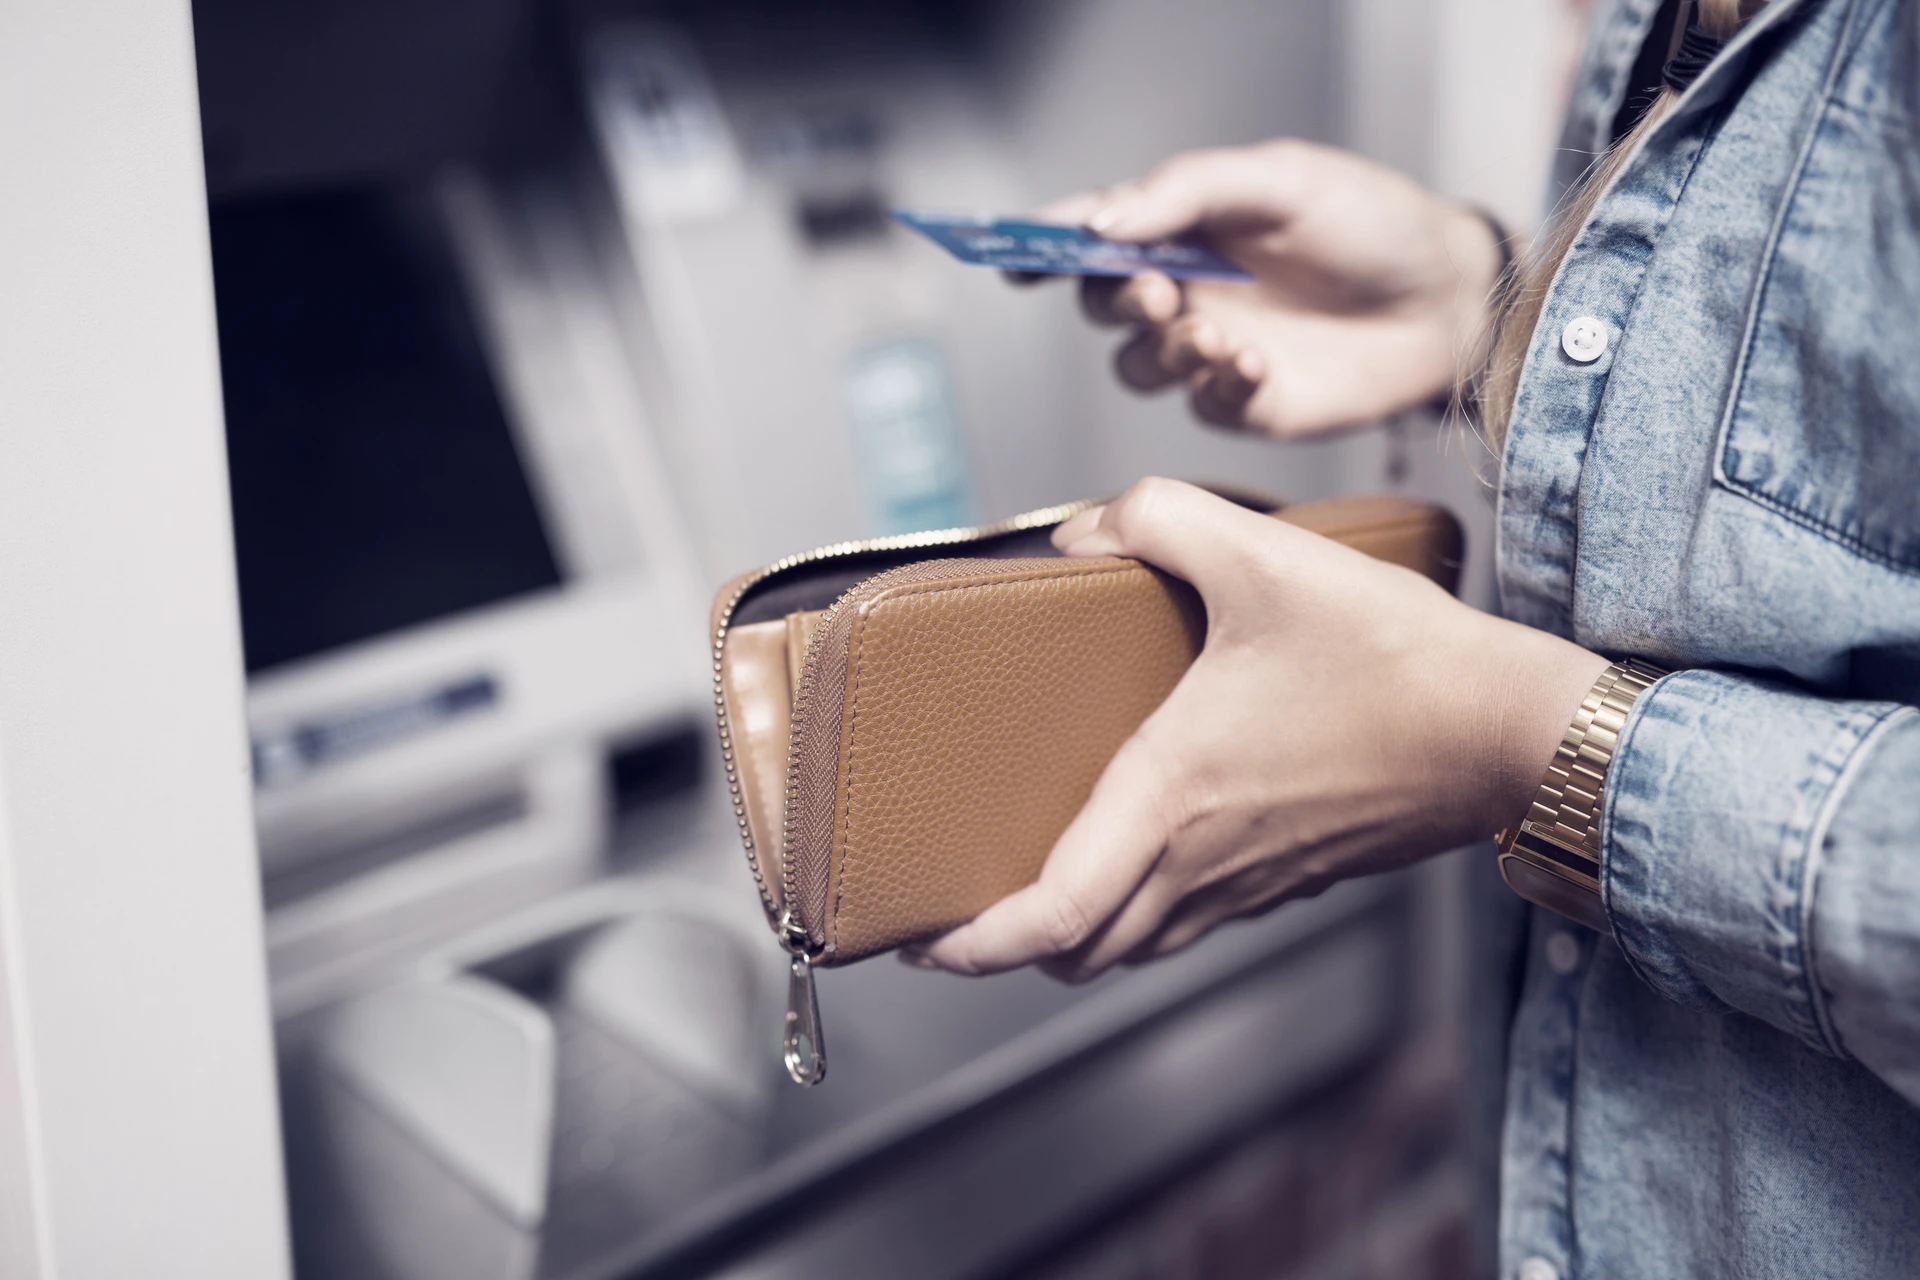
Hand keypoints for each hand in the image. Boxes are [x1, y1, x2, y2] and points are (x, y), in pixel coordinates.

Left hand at [909, 480, 1604, 980]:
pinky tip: (1137, 859)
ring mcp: (1250, 882)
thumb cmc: (1398, 659)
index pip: (1050, 916)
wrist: (1511, 732)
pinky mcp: (1291, 879)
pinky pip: (1190, 924)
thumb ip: (1160, 518)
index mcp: (1173, 795)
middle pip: (1078, 953)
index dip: (974, 945)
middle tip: (956, 911)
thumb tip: (1084, 530)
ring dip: (1073, 936)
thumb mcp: (1267, 556)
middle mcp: (1202, 860)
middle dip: (1006, 948)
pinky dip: (1138, 918)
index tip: (920, 941)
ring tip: (1030, 892)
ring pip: (1135, 948)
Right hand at [1028, 141, 1502, 438]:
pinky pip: (1199, 403)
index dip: (1042, 245)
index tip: (1011, 256)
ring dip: (1162, 350)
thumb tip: (1100, 222)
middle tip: (1158, 290)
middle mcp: (1186, 288)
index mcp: (1184, 225)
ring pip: (1136, 366)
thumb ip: (1186, 191)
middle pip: (1101, 305)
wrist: (1449, 299)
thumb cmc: (1372, 222)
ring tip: (1215, 334)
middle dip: (1115, 299)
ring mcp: (1209, 349)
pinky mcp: (1243, 402)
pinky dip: (1216, 384)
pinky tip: (1255, 364)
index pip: (1093, 233)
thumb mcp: (1280, 181)